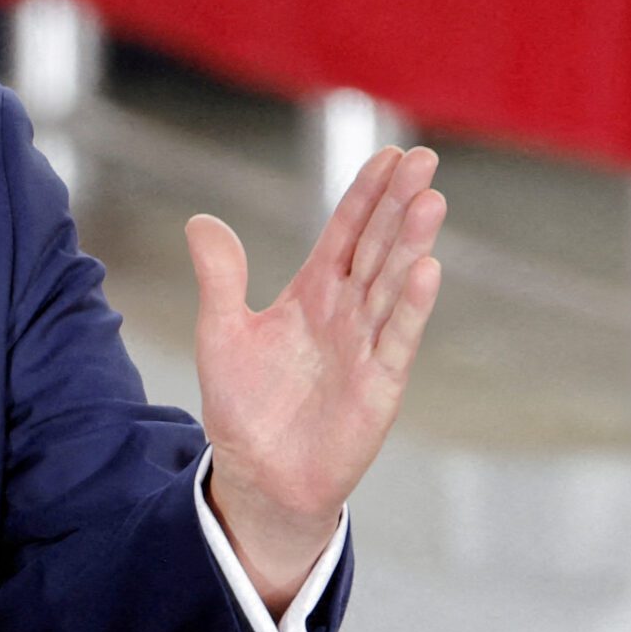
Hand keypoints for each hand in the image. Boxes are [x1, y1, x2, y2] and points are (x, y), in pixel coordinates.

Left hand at [186, 146, 444, 609]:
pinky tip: (428, 269)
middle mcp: (346, 313)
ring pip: (393, 284)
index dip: (365, 195)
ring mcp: (366, 346)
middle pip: (377, 247)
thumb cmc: (245, 407)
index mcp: (312, 294)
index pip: (344, 232)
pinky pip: (397, 338)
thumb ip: (219, 278)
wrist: (259, 476)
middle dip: (398, 203)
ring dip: (411, 243)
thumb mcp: (222, 333)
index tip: (389, 154)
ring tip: (430, 200)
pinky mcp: (378, 384)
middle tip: (423, 159)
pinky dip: (412, 305)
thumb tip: (200, 220)